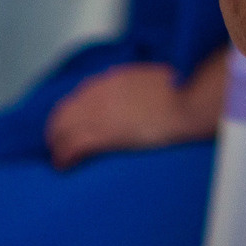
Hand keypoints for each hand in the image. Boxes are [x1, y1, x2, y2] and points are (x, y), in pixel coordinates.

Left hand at [44, 62, 216, 167]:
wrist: (188, 101)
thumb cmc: (183, 91)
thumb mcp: (158, 79)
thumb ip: (141, 86)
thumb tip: (143, 95)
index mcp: (114, 79)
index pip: (82, 94)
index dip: (76, 111)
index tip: (76, 122)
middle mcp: (100, 92)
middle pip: (64, 111)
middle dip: (59, 129)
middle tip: (59, 144)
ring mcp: (99, 112)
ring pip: (61, 129)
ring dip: (57, 144)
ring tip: (59, 158)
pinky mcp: (102, 134)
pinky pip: (71, 147)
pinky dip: (64, 158)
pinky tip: (64, 166)